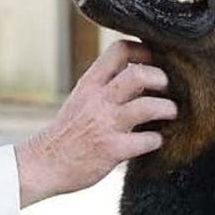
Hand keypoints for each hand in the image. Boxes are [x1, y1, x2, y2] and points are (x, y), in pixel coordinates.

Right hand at [16, 40, 176, 206]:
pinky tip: (154, 141)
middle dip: (161, 79)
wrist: (44, 164)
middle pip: (139, 74)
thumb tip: (141, 74)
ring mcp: (106, 125)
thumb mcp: (81, 99)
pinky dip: (157, 139)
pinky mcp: (113, 150)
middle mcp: (98, 100)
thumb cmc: (68, 132)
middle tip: (166, 89)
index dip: (143, 51)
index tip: (152, 62)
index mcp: (90, 84)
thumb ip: (106, 86)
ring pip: (149, 106)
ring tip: (169, 113)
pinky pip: (148, 139)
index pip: (119, 50)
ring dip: (167, 109)